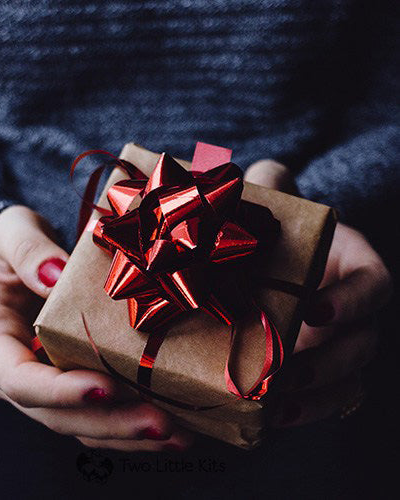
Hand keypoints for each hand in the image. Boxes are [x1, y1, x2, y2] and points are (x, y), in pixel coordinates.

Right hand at [0, 205, 191, 450]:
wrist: (15, 260)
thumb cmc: (10, 246)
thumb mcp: (11, 234)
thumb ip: (28, 252)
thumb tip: (55, 274)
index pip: (18, 379)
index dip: (60, 391)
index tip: (106, 387)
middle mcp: (12, 373)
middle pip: (55, 415)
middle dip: (110, 422)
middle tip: (160, 423)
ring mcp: (41, 382)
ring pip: (79, 424)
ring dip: (127, 433)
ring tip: (176, 433)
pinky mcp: (67, 381)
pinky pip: (95, 413)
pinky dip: (128, 422)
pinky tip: (167, 424)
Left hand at [244, 161, 392, 426]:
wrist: (273, 267)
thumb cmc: (279, 237)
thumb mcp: (278, 210)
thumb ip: (274, 188)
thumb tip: (264, 172)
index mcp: (354, 267)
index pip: (373, 286)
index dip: (351, 301)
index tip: (314, 310)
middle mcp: (356, 311)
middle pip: (363, 343)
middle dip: (327, 361)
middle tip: (284, 369)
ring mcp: (342, 346)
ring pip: (349, 380)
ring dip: (316, 396)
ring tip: (276, 403)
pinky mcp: (322, 373)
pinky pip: (327, 400)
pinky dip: (305, 411)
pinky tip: (272, 417)